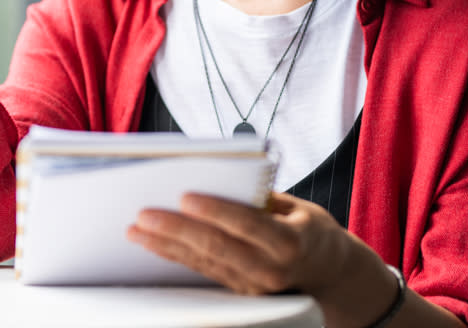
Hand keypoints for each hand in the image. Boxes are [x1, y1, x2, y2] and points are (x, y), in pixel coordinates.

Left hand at [127, 191, 353, 295]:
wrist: (331, 275)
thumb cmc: (309, 229)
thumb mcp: (297, 207)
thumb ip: (260, 196)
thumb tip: (217, 175)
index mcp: (290, 241)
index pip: (246, 224)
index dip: (215, 211)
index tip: (185, 196)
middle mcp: (271, 269)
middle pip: (217, 248)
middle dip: (177, 230)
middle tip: (144, 214)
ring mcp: (254, 287)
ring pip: (204, 263)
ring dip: (165, 245)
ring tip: (136, 229)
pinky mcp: (240, 294)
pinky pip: (203, 273)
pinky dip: (175, 257)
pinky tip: (152, 244)